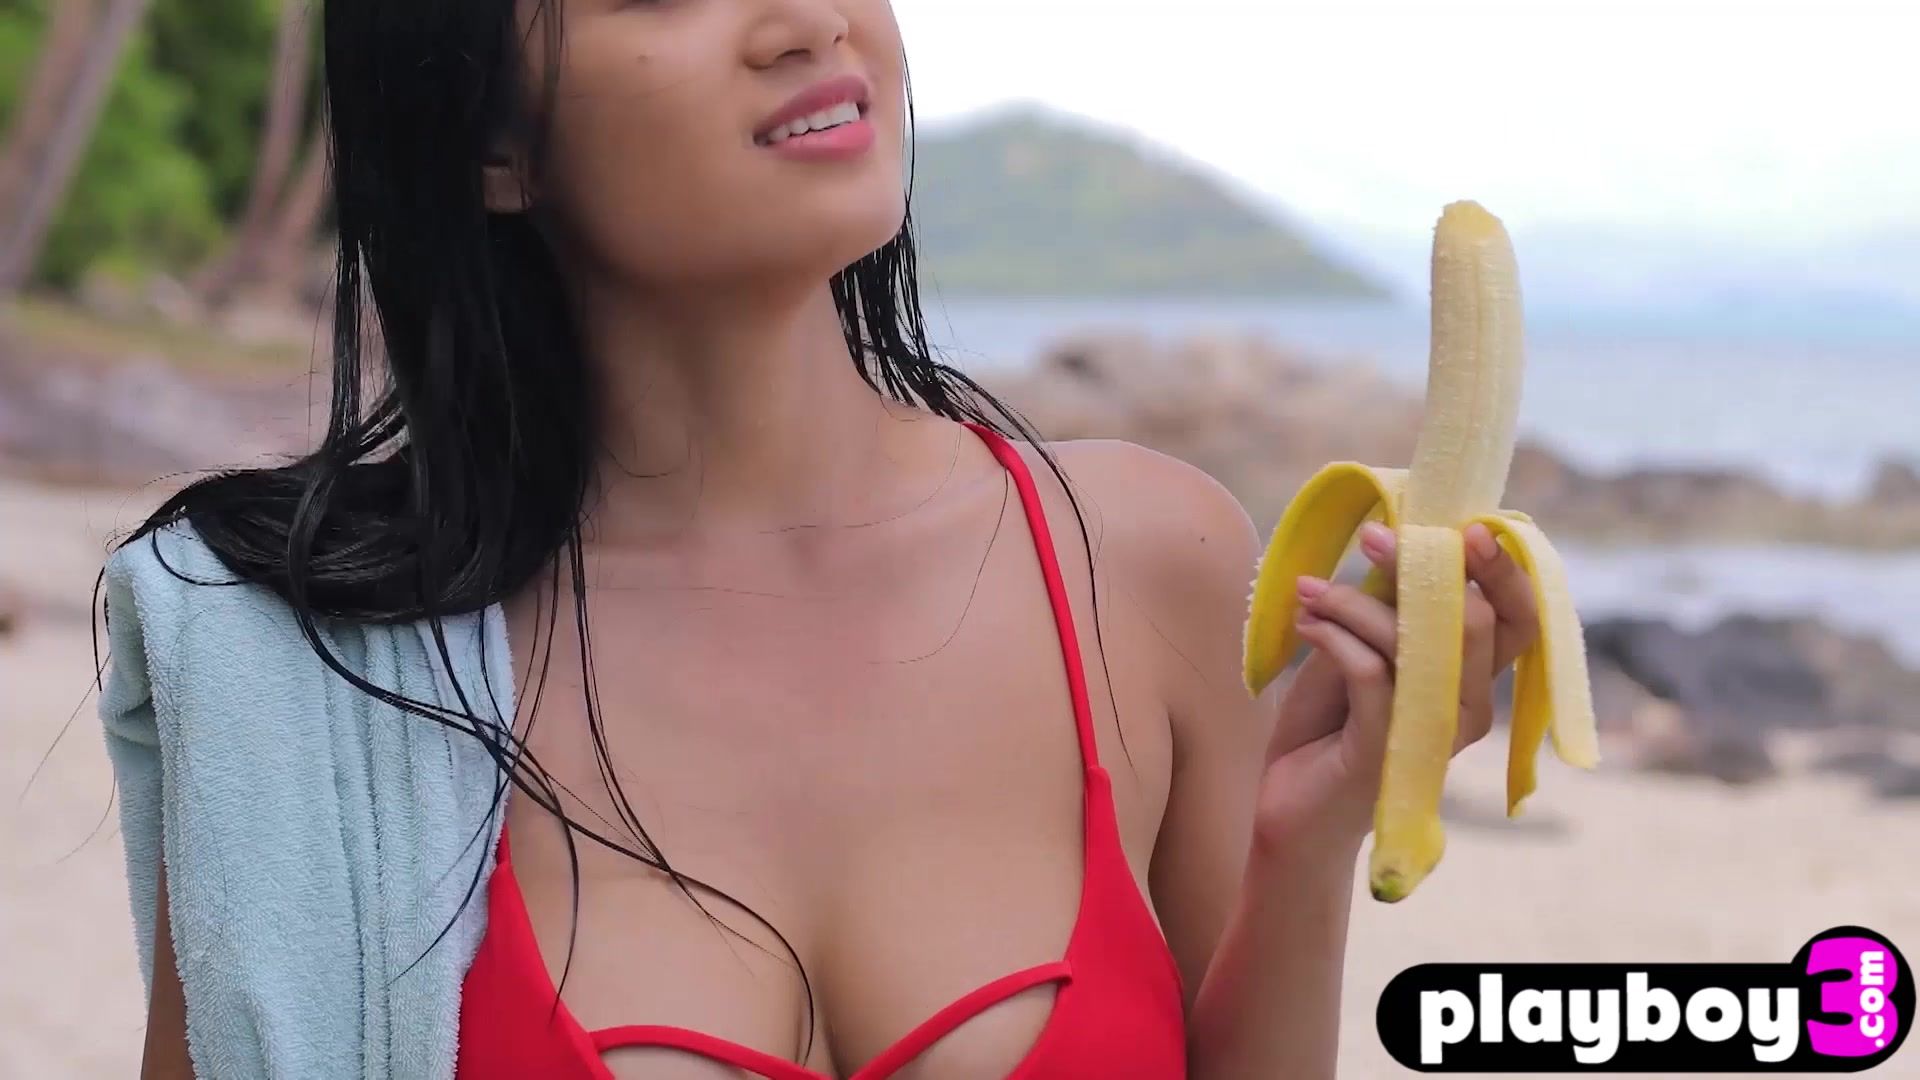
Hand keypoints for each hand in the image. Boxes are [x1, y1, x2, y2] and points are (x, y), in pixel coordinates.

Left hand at [1252, 521, 1541, 854]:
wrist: (1288, 806)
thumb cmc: (1329, 722)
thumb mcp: (1363, 648)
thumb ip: (1391, 606)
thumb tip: (1396, 536)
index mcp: (1474, 678)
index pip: (1519, 616)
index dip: (1504, 568)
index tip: (1462, 524)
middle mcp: (1469, 708)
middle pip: (1479, 620)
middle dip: (1424, 566)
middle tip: (1370, 536)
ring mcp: (1433, 733)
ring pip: (1418, 641)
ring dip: (1354, 601)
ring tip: (1308, 591)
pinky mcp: (1389, 751)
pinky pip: (1372, 672)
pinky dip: (1335, 636)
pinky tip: (1305, 622)